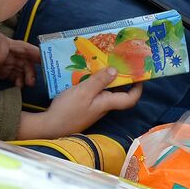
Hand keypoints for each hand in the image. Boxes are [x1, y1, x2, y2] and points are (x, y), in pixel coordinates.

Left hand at [0, 29, 39, 86]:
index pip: (3, 44)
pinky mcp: (3, 71)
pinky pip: (16, 75)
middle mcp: (4, 47)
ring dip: (29, 72)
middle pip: (23, 50)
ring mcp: (5, 60)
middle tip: (45, 64)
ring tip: (29, 83)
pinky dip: (20, 80)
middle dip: (34, 56)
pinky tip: (20, 86)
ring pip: (22, 64)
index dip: (1, 55)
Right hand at [17, 68, 143, 139]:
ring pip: (104, 92)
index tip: (139, 74)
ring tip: (101, 63)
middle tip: (118, 61)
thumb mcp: (83, 92)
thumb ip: (99, 81)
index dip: (138, 88)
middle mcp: (102, 107)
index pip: (130, 99)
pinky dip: (93, 83)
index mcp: (106, 103)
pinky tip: (85, 74)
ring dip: (105, 79)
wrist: (49, 127)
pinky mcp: (83, 107)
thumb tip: (116, 71)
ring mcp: (92, 108)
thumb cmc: (67, 111)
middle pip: (118, 93)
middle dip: (121, 78)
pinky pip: (93, 93)